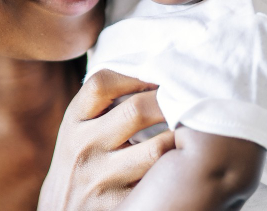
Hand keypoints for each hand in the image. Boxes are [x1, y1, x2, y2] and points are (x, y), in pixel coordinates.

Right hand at [38, 70, 175, 210]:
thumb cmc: (81, 161)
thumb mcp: (78, 128)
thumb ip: (103, 103)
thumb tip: (150, 70)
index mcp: (74, 122)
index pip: (102, 82)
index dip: (136, 74)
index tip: (159, 76)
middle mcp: (83, 147)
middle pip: (136, 110)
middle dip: (169, 101)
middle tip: (187, 100)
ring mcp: (100, 178)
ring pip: (155, 149)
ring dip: (179, 137)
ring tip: (192, 129)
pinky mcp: (117, 204)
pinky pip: (158, 182)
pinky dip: (175, 169)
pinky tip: (182, 162)